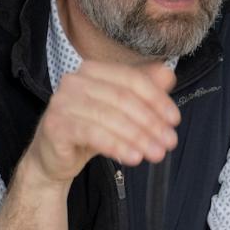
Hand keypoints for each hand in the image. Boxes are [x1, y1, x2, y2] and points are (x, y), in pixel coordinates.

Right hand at [23, 60, 178, 184]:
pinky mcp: (56, 125)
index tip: (174, 121)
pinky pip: (93, 134)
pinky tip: (133, 158)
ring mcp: (62, 102)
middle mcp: (75, 81)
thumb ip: (143, 90)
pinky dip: (117, 145)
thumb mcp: (121, 110)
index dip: (157, 99)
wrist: (54, 157)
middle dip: (151, 122)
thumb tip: (168, 74)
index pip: (132, 79)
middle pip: (123, 98)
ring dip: (138, 137)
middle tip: (169, 142)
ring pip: (110, 116)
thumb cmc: (90, 130)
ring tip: (156, 154)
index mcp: (93, 71)